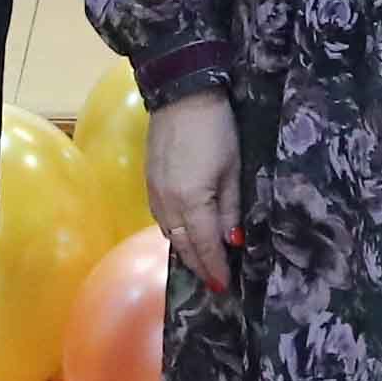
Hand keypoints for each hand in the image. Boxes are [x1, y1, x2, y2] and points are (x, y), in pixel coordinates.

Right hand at [147, 89, 240, 293]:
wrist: (181, 95)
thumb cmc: (216, 130)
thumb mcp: (232, 169)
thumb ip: (230, 209)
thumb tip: (232, 242)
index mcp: (192, 202)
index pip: (204, 246)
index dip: (215, 267)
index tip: (225, 286)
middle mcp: (168, 204)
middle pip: (184, 246)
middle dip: (200, 266)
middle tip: (214, 282)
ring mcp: (155, 193)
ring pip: (170, 234)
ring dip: (186, 251)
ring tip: (201, 264)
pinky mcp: (149, 182)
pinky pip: (161, 219)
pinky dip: (174, 233)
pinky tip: (184, 235)